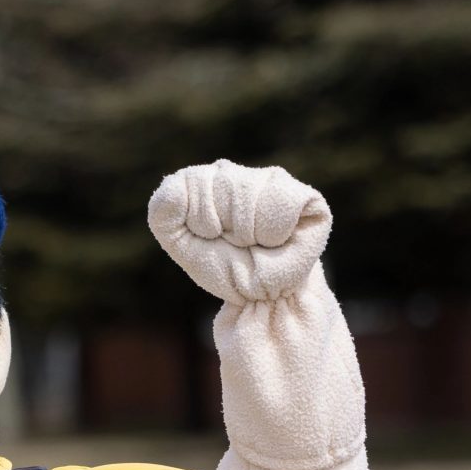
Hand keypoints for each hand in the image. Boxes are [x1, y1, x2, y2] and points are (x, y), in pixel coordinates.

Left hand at [148, 159, 330, 303]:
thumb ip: (162, 212)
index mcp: (206, 178)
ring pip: (251, 193)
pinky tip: (277, 241)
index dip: (200, 219)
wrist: (257, 297)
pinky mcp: (307, 200)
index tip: (209, 236)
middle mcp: (241, 173)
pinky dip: (273, 231)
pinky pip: (283, 202)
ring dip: (248, 231)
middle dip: (225, 226)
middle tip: (235, 243)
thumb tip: (174, 186)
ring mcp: (275, 182)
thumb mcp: (179, 242)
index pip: (194, 180)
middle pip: (225, 184)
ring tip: (255, 243)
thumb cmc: (220, 265)